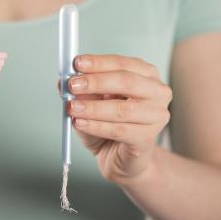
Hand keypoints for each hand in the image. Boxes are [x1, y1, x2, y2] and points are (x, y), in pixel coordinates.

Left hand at [64, 54, 171, 185]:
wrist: (119, 156)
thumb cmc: (109, 122)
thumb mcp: (92, 101)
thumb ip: (81, 89)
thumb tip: (63, 80)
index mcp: (146, 75)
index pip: (122, 63)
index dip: (98, 62)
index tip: (77, 63)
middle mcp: (157, 92)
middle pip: (127, 81)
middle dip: (96, 82)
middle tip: (73, 85)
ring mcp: (156, 116)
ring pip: (122, 109)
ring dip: (93, 107)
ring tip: (72, 108)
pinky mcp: (147, 139)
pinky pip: (119, 130)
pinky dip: (96, 126)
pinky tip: (80, 123)